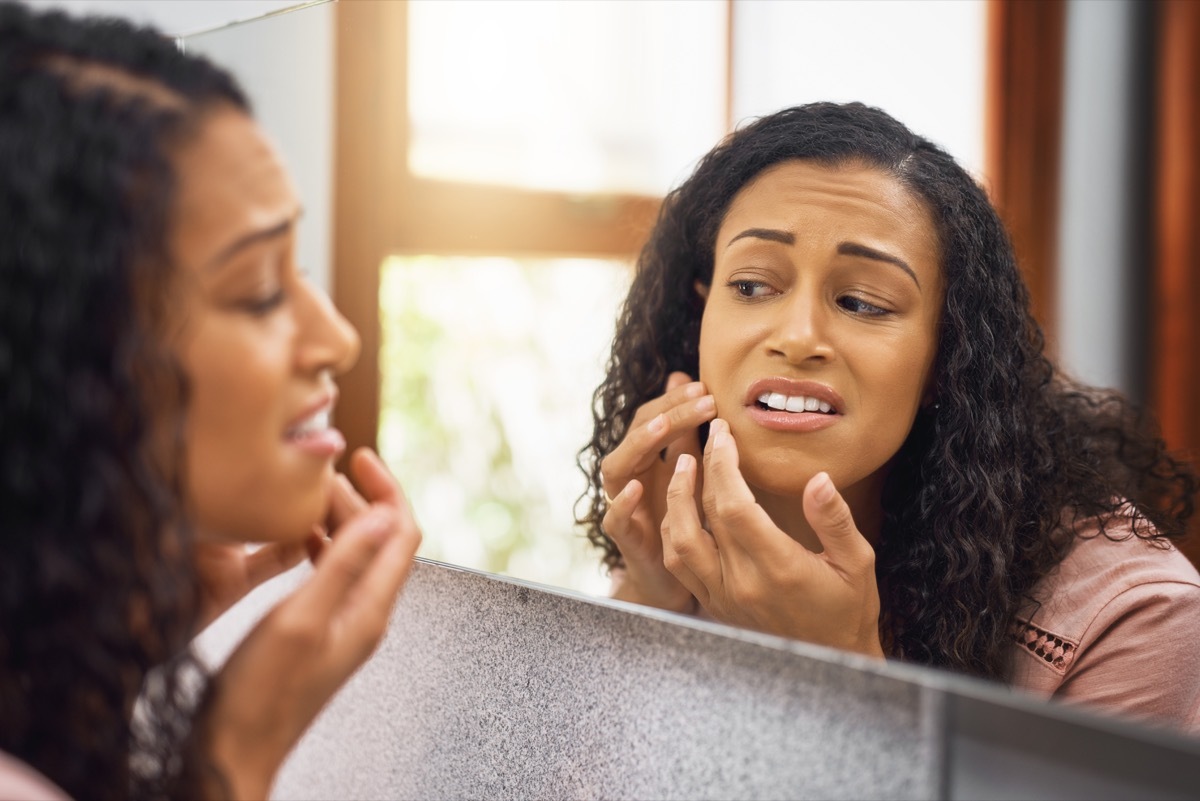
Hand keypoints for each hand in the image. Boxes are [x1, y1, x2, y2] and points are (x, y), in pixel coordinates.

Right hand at [200, 448, 421, 798]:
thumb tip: (384, 515)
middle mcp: (365, 614)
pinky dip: (319, 547)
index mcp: (370, 608)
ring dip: (337, 521)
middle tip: (319, 475)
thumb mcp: (301, 618)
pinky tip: (293, 538)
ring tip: (306, 497)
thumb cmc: (261, 693)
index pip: (403, 533)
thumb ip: (343, 565)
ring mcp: (344, 624)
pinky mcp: (319, 631)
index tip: (359, 457)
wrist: (234, 750)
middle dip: (358, 500)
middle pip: (380, 540)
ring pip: (355, 556)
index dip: (388, 489)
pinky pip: (332, 575)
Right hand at [600, 372, 715, 612]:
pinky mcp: (624, 540)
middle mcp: (630, 477)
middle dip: (667, 414)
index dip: (674, 400)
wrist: (673, 580)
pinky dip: (623, 503)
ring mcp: (623, 506)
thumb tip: (688, 378)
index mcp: (646, 458)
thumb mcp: (691, 471)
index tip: (706, 387)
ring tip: (663, 429)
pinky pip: (613, 519)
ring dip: (638, 446)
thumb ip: (688, 432)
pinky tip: (639, 488)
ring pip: (616, 468)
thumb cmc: (683, 519)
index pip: (651, 417)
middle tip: (702, 399)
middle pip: (636, 435)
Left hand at [661, 419, 883, 657]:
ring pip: (679, 543)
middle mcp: (744, 584)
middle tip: (706, 437)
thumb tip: (818, 479)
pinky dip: (673, 531)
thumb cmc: (848, 609)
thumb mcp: (858, 562)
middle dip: (702, 469)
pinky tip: (680, 508)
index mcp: (779, 567)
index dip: (723, 464)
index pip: (735, 506)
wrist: (831, 662)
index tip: (723, 433)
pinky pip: (679, 566)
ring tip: (682, 466)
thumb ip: (834, 520)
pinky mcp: (714, 606)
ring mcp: (724, 598)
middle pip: (704, 516)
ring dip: (675, 500)